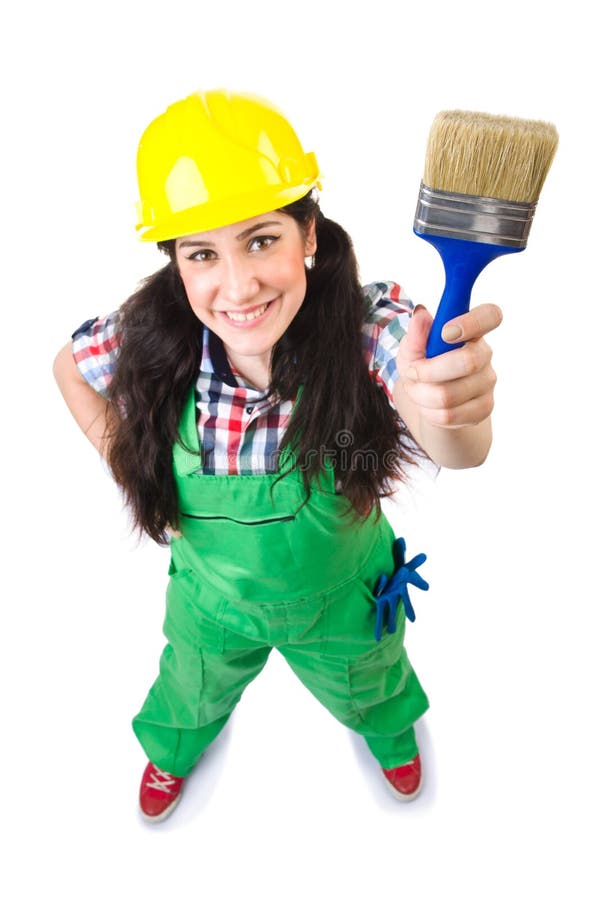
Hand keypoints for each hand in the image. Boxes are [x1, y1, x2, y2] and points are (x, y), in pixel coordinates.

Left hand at [396, 303, 501, 428]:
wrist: (429, 402)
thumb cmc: (422, 366)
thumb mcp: (411, 349)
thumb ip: (415, 334)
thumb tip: (420, 313)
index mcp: (471, 330)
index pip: (490, 315)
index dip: (472, 322)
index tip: (445, 332)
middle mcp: (485, 354)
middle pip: (469, 362)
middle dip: (429, 371)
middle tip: (412, 372)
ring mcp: (487, 383)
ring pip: (450, 395)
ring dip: (421, 394)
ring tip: (416, 389)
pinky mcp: (484, 408)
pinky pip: (449, 415)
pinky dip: (428, 412)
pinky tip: (427, 405)